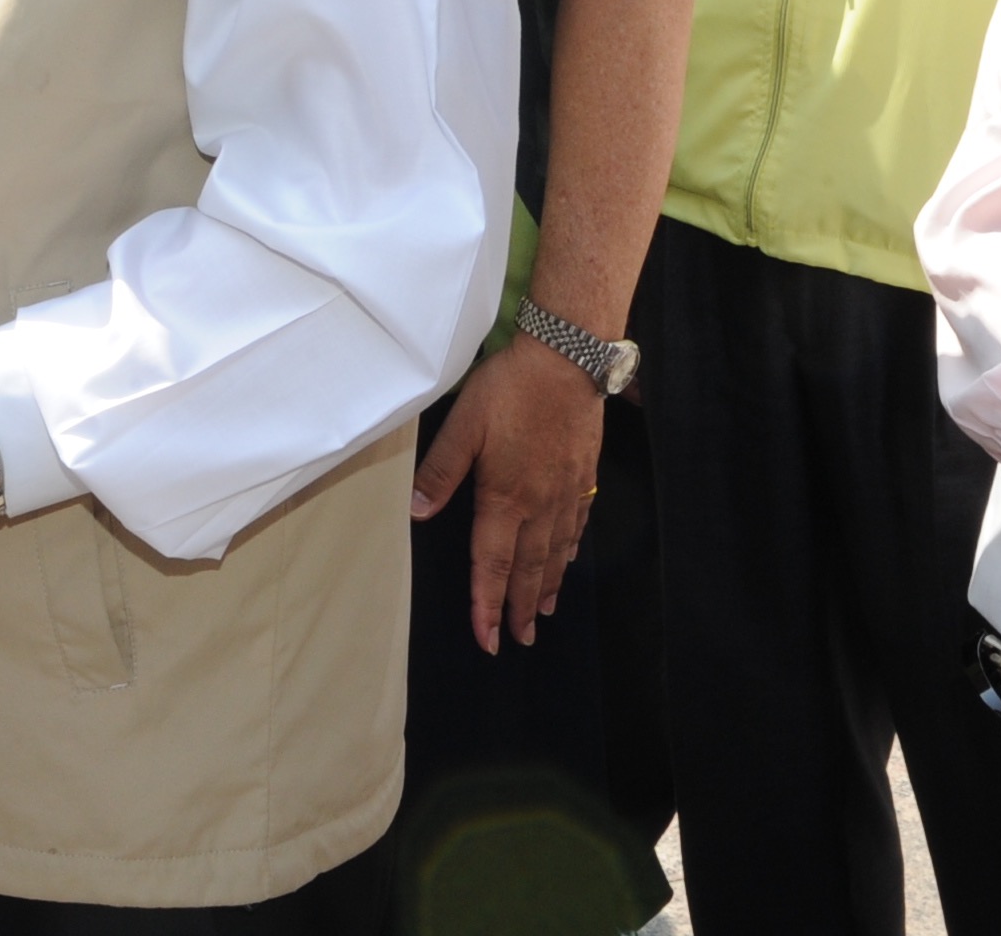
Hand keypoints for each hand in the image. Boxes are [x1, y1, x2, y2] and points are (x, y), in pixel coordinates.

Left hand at [410, 335, 605, 654]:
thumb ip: (441, 471)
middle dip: (519, 608)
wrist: (568, 360)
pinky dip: (570, 551)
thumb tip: (418, 514)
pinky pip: (577, 524)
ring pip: (556, 552)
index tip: (486, 638)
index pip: (491, 564)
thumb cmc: (510, 388)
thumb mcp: (464, 424)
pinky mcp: (583, 475)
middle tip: (520, 640)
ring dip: (547, 586)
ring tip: (542, 614)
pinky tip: (568, 561)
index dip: (486, 604)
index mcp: (504, 497)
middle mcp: (539, 504)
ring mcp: (566, 491)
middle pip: (528, 568)